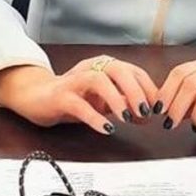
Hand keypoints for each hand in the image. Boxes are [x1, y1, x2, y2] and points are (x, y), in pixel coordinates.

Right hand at [0, 56, 159, 134]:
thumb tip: (148, 115)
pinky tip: (106, 129)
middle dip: (136, 90)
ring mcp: (75, 81)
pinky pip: (79, 105)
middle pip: (118, 70)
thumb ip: (125, 105)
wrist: (37, 98)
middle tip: (146, 112)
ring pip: (98, 81)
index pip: (134, 71)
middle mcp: (91, 68)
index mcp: (105, 66)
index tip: (157, 108)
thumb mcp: (104, 101)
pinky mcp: (60, 96)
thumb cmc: (74, 97)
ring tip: (127, 118)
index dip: (148, 88)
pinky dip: (94, 117)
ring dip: (116, 99)